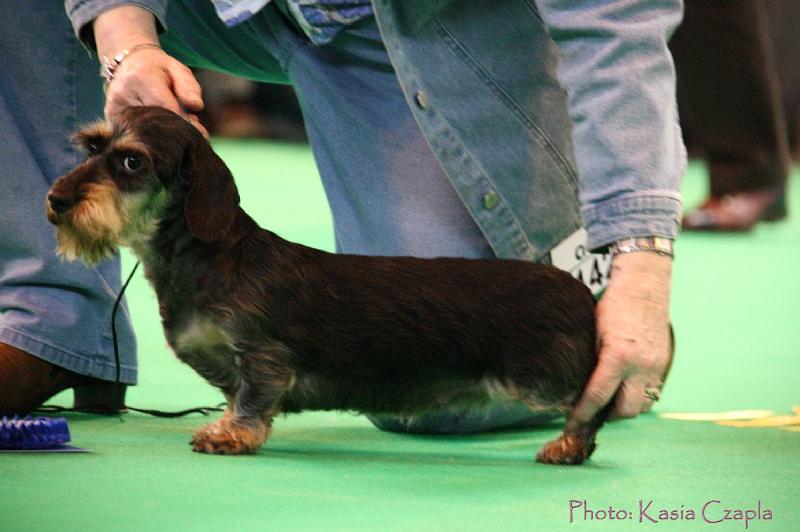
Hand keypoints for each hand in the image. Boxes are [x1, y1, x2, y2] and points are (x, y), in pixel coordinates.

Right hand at [93, 6, 206, 134]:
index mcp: (142, 78)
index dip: (184, 123)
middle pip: (155, 123)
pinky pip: (133, 134)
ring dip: (162, 135)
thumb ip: (189, 87)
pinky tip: (157, 130)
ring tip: (172, 127)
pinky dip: (148, 136)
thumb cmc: (159, 69)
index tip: (198, 131)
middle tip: (189, 133)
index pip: (167, 109)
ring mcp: (114, 106)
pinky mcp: (110, 117)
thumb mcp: (178, 70)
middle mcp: (124, 93)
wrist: (130, 63)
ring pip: (144, 131)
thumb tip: (196, 105)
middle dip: (174, 130)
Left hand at [567, 251, 672, 429]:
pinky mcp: (664, 364)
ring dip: (624, 408)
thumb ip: (589, 363)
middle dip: (607, 416)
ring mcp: (656, 367)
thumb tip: (577, 389)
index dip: (582, 415)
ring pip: (642, 406)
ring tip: (607, 401)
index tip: (571, 426)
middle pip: (625, 411)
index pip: (598, 398)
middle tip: (591, 412)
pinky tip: (624, 389)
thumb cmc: (613, 305)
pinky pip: (652, 392)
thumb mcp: (593, 333)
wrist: (644, 286)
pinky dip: (637, 396)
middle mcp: (641, 366)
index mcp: (618, 357)